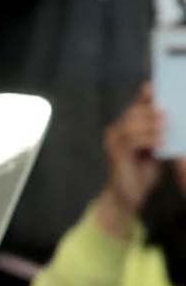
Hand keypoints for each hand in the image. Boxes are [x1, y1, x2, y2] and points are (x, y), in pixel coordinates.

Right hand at [99, 84, 163, 236]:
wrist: (128, 196)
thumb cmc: (143, 172)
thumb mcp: (155, 147)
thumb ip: (159, 131)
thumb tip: (173, 115)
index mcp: (125, 126)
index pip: (136, 104)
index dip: (147, 95)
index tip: (158, 89)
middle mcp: (116, 131)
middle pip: (134, 111)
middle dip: (152, 111)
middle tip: (169, 116)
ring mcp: (113, 142)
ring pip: (132, 123)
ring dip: (152, 125)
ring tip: (166, 129)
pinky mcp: (116, 155)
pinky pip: (132, 140)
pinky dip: (148, 139)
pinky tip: (160, 143)